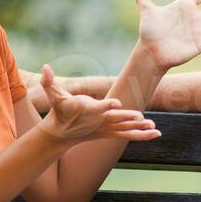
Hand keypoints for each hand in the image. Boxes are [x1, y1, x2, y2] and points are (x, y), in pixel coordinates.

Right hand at [37, 65, 159, 143]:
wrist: (61, 132)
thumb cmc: (60, 111)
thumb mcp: (53, 95)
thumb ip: (49, 82)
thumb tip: (44, 66)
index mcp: (87, 111)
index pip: (98, 108)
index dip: (106, 105)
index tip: (117, 103)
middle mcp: (99, 121)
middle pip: (115, 120)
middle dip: (128, 118)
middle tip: (141, 117)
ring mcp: (106, 128)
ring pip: (125, 130)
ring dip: (140, 130)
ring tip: (155, 130)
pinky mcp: (110, 133)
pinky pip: (128, 135)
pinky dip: (141, 134)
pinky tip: (156, 134)